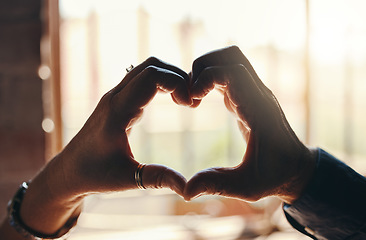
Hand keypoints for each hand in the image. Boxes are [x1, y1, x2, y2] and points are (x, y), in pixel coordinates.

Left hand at [19, 57, 190, 234]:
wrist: (69, 170)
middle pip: (151, 65)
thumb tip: (186, 188)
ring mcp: (115, 96)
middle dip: (177, 76)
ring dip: (170, 77)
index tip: (191, 105)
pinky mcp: (118, 101)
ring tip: (185, 100)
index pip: (151, 76)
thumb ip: (157, 179)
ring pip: (146, 69)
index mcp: (117, 111)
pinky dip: (162, 83)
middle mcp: (115, 97)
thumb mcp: (127, 179)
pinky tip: (173, 101)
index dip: (177, 83)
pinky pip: (142, 79)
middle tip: (192, 101)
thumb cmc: (94, 175)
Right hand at [184, 46, 316, 202]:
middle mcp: (258, 95)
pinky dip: (210, 78)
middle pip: (231, 56)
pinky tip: (200, 99)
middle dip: (203, 66)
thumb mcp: (246, 186)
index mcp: (258, 111)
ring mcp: (254, 92)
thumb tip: (185, 190)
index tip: (192, 99)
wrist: (295, 168)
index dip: (207, 78)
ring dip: (207, 68)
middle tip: (190, 93)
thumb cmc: (273, 176)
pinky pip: (228, 73)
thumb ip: (216, 185)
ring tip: (194, 94)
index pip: (234, 73)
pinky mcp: (248, 95)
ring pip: (230, 59)